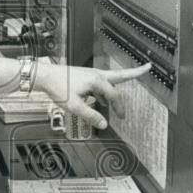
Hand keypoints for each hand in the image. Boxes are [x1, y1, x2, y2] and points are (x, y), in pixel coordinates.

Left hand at [35, 62, 150, 129]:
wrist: (45, 76)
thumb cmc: (58, 89)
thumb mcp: (74, 106)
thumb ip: (90, 116)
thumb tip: (104, 124)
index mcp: (96, 81)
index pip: (114, 95)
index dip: (119, 107)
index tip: (121, 118)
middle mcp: (96, 74)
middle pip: (119, 75)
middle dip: (134, 73)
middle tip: (148, 67)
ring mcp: (91, 74)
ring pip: (110, 80)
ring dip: (116, 88)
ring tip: (121, 98)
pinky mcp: (85, 76)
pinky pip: (100, 84)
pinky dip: (104, 92)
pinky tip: (100, 101)